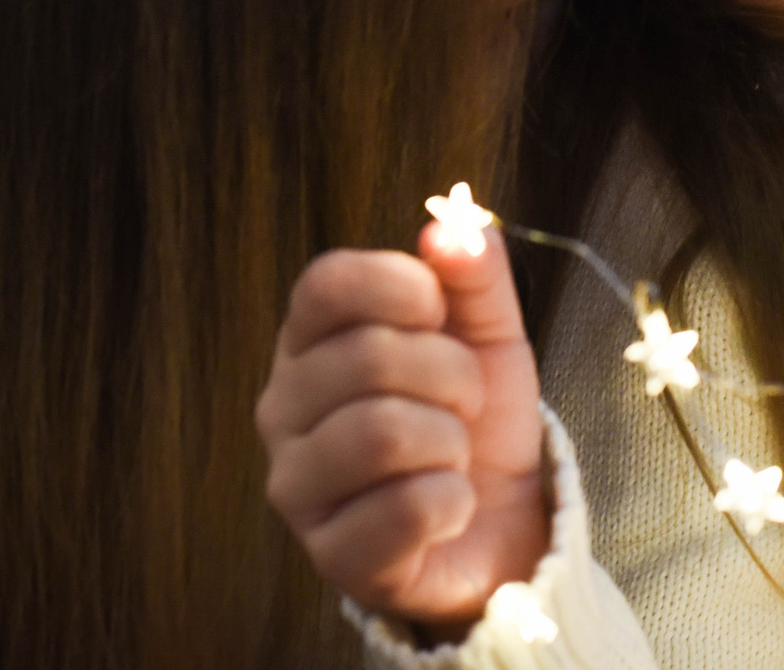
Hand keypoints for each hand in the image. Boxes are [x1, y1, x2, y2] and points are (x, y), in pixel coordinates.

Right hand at [257, 221, 551, 628]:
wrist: (500, 523)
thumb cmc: (476, 420)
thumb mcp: (489, 333)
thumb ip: (473, 272)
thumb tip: (452, 227)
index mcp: (311, 342)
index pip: (326, 283)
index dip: (401, 287)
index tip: (440, 315)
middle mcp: (283, 408)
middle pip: (367, 357)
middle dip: (452, 376)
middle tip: (465, 402)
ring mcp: (296, 486)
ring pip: (381, 433)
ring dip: (451, 441)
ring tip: (453, 456)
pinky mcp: (330, 556)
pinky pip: (404, 510)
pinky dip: (452, 502)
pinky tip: (448, 508)